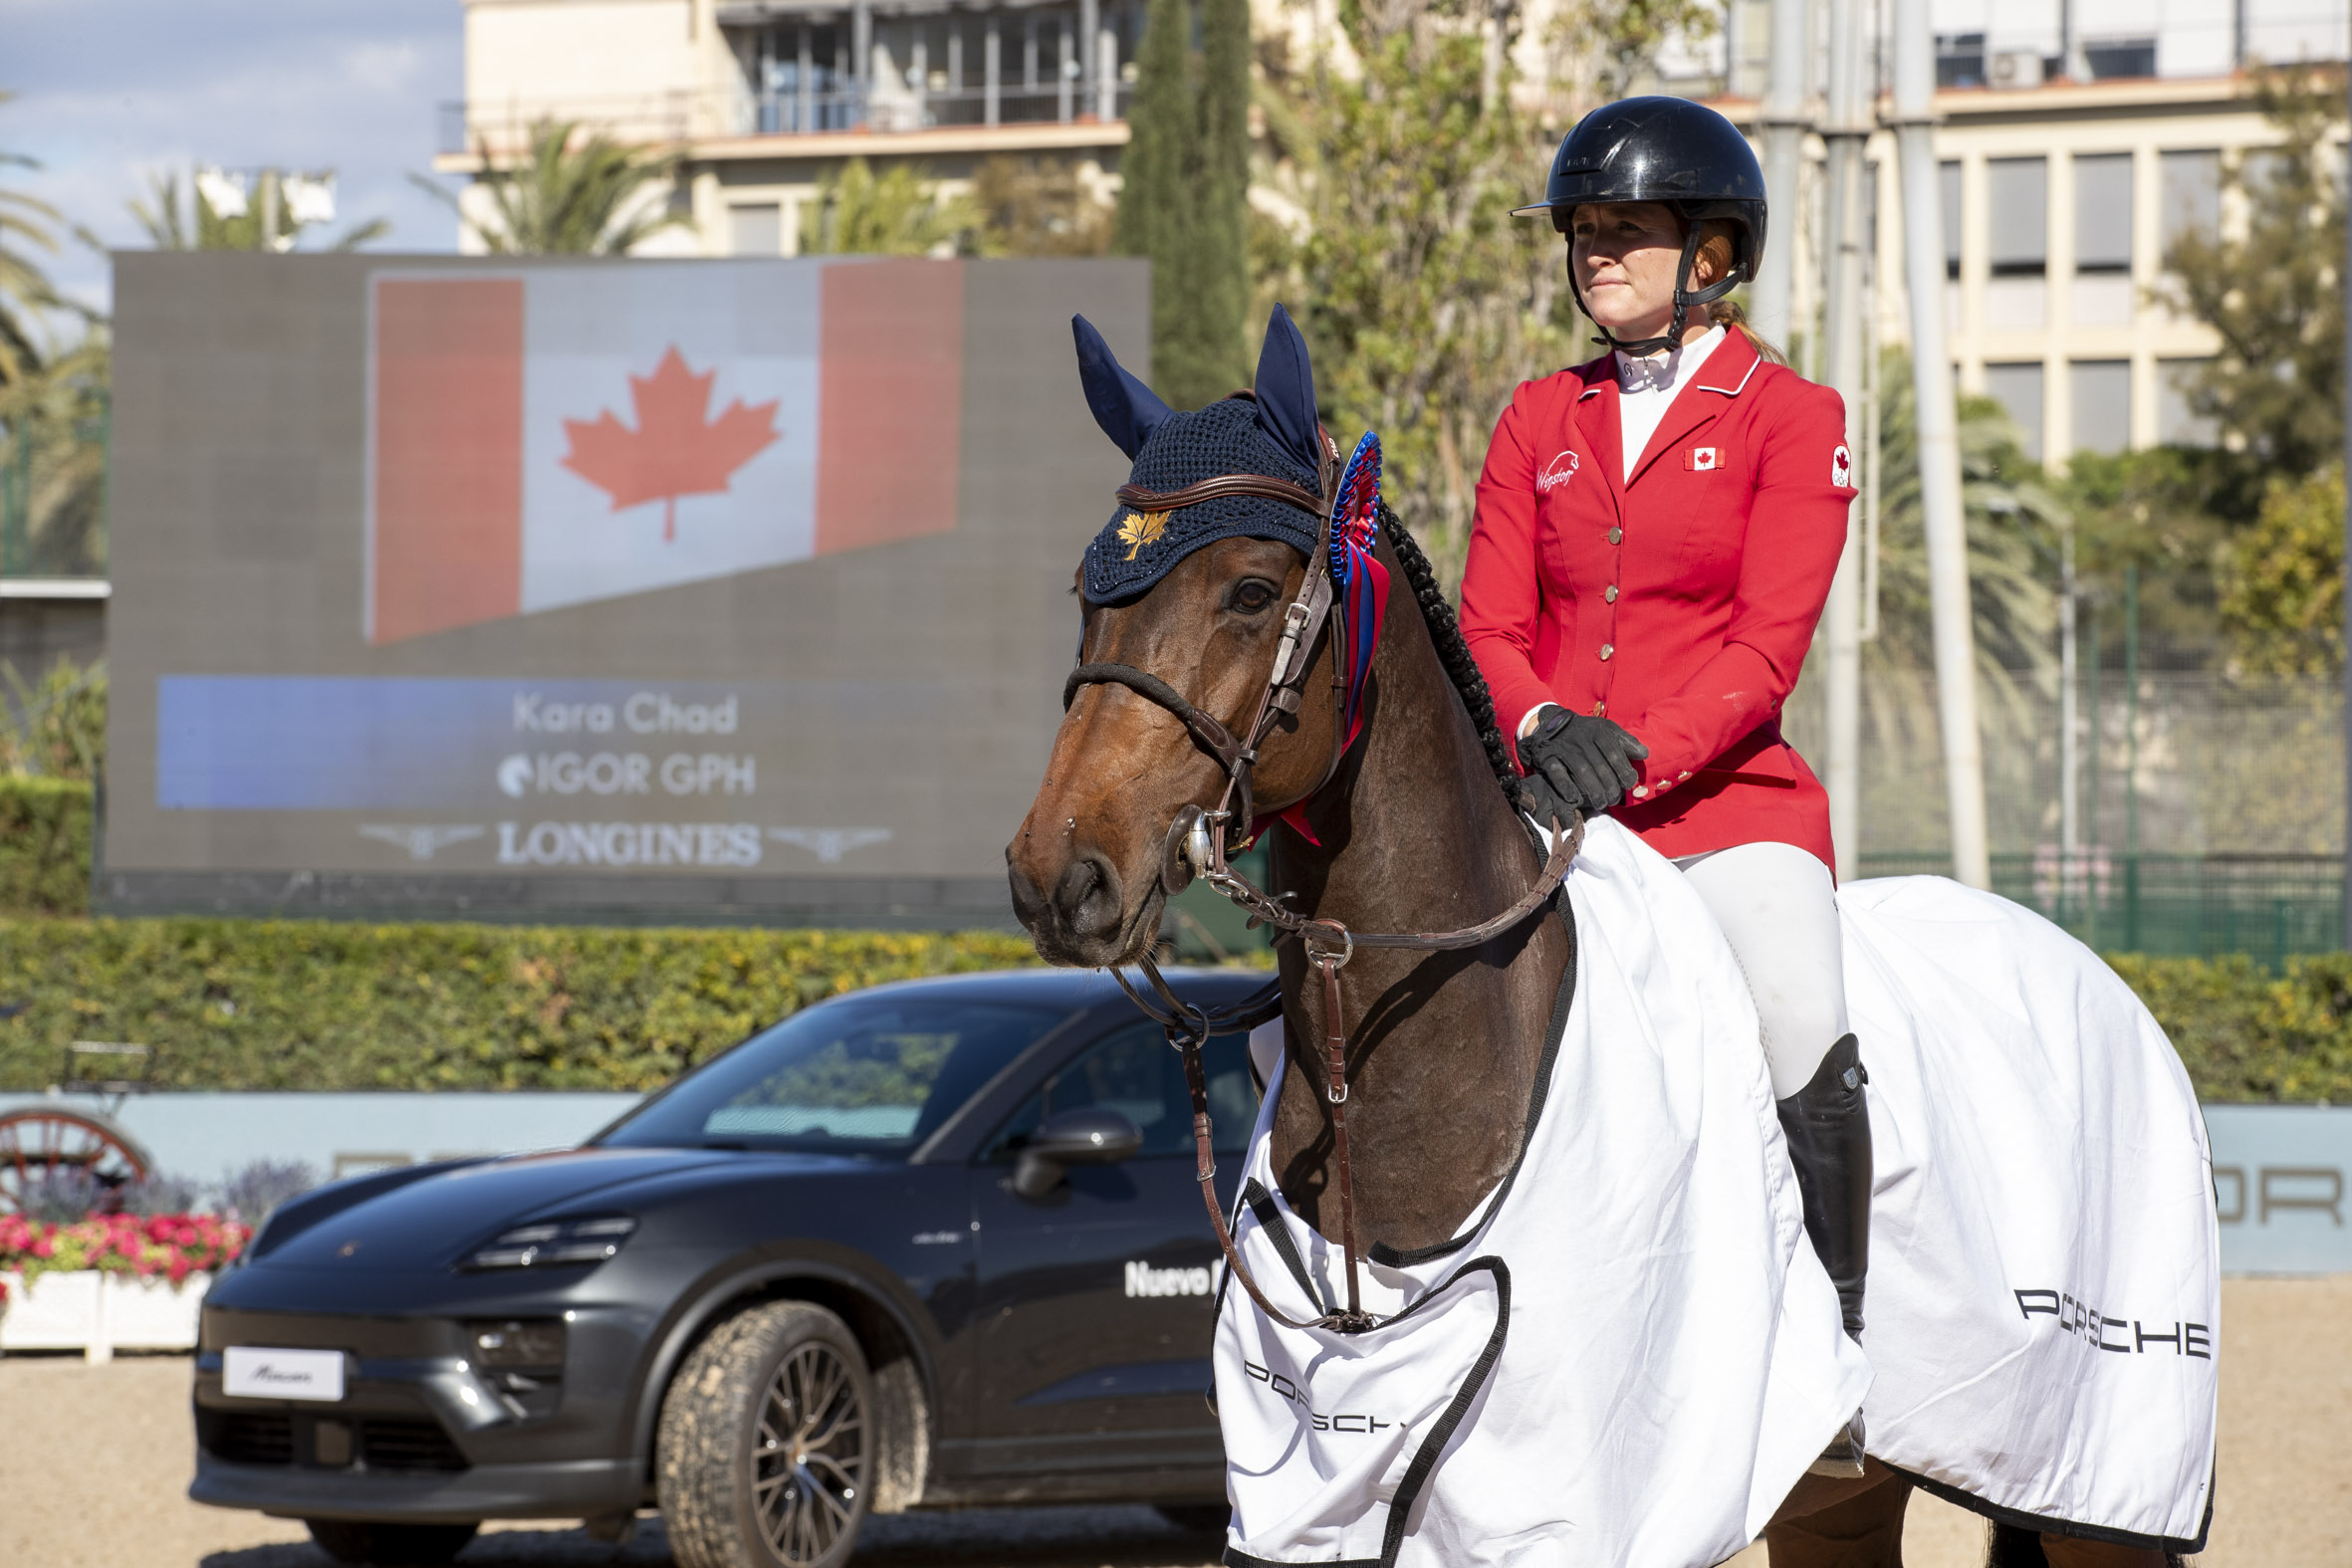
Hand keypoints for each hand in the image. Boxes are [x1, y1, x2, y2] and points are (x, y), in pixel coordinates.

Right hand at [1519, 706, 1649, 816]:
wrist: (1552, 724)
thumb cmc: (1586, 732)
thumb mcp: (1607, 730)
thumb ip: (1626, 741)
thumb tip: (1644, 754)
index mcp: (1597, 731)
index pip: (1613, 752)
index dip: (1623, 769)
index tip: (1629, 784)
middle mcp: (1581, 739)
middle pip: (1599, 765)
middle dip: (1610, 785)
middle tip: (1615, 799)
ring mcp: (1564, 748)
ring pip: (1581, 772)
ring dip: (1593, 790)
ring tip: (1601, 804)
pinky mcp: (1547, 757)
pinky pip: (1557, 774)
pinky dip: (1565, 786)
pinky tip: (1575, 799)